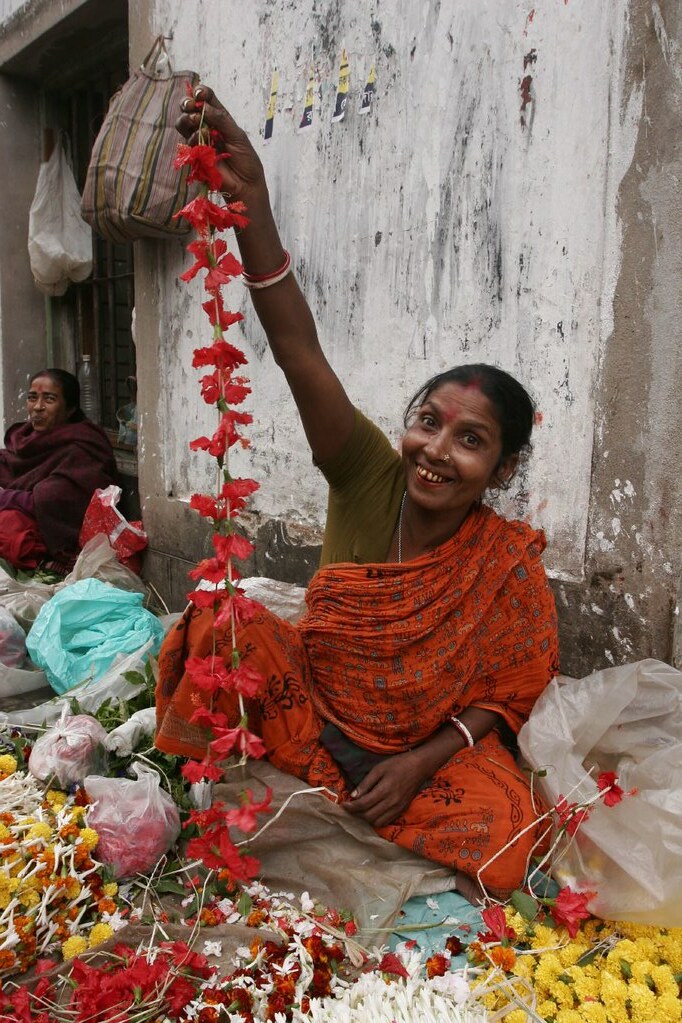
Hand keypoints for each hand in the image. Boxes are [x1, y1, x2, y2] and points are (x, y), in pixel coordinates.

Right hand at [177, 85, 264, 201]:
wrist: (245, 183)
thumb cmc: (246, 159)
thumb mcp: (237, 135)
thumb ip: (221, 120)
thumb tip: (203, 106)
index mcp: (219, 117)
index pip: (206, 98)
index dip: (200, 92)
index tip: (199, 93)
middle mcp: (207, 126)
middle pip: (189, 108)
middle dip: (187, 103)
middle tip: (191, 106)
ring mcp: (200, 140)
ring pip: (183, 123)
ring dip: (187, 119)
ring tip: (196, 121)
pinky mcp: (195, 154)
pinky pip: (187, 142)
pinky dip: (193, 137)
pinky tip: (202, 139)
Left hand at [343, 751, 428, 827]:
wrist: (419, 767)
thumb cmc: (398, 764)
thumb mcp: (379, 768)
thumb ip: (366, 783)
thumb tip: (353, 796)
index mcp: (384, 790)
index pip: (363, 804)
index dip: (351, 807)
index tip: (343, 806)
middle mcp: (392, 802)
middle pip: (369, 816)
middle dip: (357, 813)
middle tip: (350, 807)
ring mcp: (398, 808)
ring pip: (377, 822)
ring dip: (366, 818)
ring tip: (361, 810)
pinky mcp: (402, 810)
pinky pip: (387, 821)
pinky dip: (377, 820)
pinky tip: (373, 812)